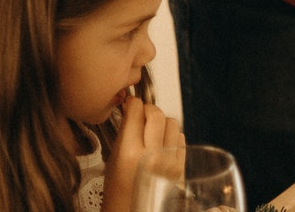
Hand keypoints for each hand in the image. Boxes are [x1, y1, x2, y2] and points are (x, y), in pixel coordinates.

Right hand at [102, 96, 184, 211]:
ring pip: (173, 123)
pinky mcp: (182, 166)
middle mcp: (154, 155)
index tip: (130, 102)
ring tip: (151, 129)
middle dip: (148, 109)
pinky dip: (171, 135)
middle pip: (157, 114)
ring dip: (162, 121)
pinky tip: (161, 141)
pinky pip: (181, 138)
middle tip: (141, 112)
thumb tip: (130, 109)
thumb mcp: (112, 162)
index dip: (133, 103)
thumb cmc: (118, 193)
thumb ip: (123, 134)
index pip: (136, 114)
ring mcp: (171, 161)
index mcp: (130, 154)